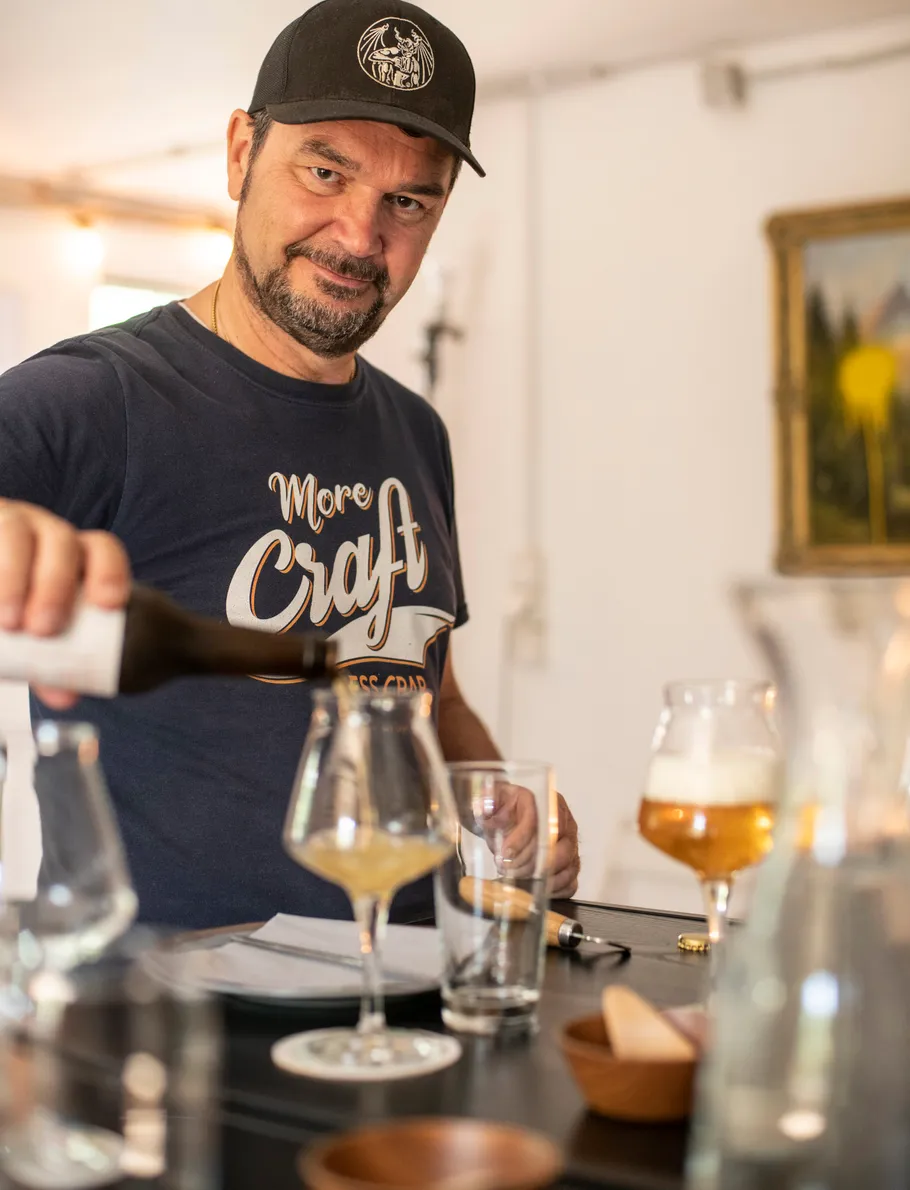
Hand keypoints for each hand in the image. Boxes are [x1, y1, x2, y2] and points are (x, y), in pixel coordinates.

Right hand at [0, 500, 130, 707]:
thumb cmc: (18, 605)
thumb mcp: (36, 630)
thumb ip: (51, 662)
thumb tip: (66, 697)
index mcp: (75, 554)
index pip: (103, 549)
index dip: (110, 571)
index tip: (108, 605)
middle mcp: (44, 533)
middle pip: (61, 542)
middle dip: (55, 584)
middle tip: (44, 629)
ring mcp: (10, 524)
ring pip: (15, 533)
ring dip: (13, 578)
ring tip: (7, 623)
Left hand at [479, 783, 579, 898]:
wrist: (505, 820)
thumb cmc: (502, 811)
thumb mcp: (491, 801)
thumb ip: (487, 802)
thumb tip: (485, 807)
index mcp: (549, 802)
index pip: (544, 821)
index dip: (524, 838)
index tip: (505, 852)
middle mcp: (566, 824)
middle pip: (559, 848)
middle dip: (531, 862)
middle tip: (508, 867)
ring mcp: (571, 846)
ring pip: (567, 867)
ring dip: (540, 878)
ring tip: (516, 877)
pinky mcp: (569, 865)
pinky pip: (570, 882)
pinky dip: (555, 890)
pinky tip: (536, 889)